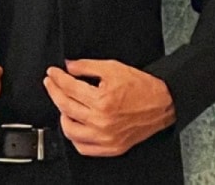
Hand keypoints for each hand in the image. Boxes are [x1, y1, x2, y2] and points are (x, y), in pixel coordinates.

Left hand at [43, 59, 175, 156]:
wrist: (163, 103)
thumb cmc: (141, 87)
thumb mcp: (112, 68)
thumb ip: (86, 66)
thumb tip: (68, 66)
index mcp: (102, 100)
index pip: (69, 88)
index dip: (57, 78)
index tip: (52, 73)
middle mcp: (102, 121)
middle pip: (65, 107)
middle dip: (54, 92)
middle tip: (51, 83)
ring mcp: (106, 137)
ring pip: (70, 130)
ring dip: (62, 115)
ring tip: (63, 104)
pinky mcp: (111, 147)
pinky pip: (83, 148)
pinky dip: (74, 137)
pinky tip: (74, 124)